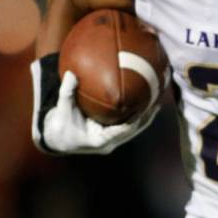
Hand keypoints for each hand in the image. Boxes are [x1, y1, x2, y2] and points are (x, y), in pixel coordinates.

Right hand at [31, 54, 159, 154]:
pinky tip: (146, 101)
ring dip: (147, 116)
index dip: (133, 121)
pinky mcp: (114, 135)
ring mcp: (113, 140)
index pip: (121, 132)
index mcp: (98, 141)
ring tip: (158, 100)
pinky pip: (129, 125)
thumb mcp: (61, 110)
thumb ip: (67, 93)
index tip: (143, 110)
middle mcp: (109, 143)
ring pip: (135, 129)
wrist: (59, 139)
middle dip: (147, 118)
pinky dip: (138, 114)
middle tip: (157, 102)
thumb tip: (71, 73)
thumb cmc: (60, 126)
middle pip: (134, 131)